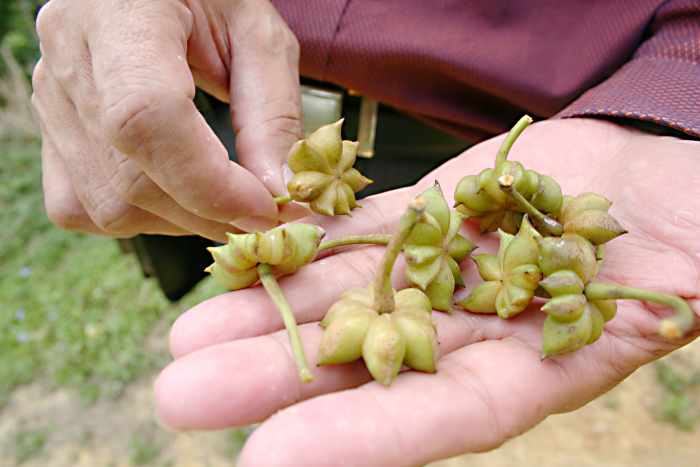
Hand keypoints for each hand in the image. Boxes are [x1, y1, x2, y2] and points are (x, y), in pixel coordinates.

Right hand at [32, 0, 301, 239]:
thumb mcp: (259, 35)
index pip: (146, 118)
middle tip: (262, 212)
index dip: (210, 183)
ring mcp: (49, 96)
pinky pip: (82, 208)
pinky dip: (141, 218)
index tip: (266, 208)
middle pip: (130, 179)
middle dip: (210, 213)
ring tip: (223, 196)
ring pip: (108, 206)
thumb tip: (277, 195)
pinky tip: (176, 193)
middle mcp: (68, 55)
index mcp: (120, 12)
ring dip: (181, 220)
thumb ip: (273, 113)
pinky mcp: (49, 130)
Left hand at [154, 118, 699, 465]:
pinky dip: (300, 244)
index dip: (355, 441)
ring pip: (339, 297)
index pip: (431, 418)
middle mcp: (458, 334)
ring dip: (264, 313)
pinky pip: (356, 234)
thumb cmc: (672, 258)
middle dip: (272, 378)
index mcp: (517, 376)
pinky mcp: (421, 222)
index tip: (268, 459)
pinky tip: (244, 253)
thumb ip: (595, 337)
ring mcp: (433, 275)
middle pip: (358, 362)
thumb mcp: (654, 309)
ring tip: (185, 336)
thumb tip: (612, 344)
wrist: (653, 191)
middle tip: (180, 395)